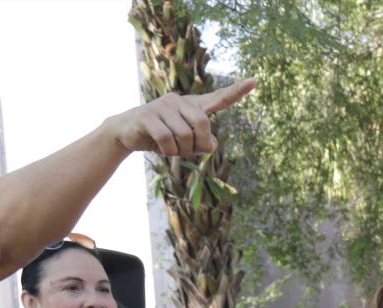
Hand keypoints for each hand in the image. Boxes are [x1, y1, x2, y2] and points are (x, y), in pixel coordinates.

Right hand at [109, 79, 254, 156]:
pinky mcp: (148, 116)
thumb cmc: (163, 137)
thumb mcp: (187, 143)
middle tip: (187, 150)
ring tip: (170, 147)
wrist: (127, 133)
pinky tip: (159, 147)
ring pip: (185, 136)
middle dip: (198, 143)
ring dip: (180, 151)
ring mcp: (162, 106)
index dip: (236, 91)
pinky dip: (167, 151)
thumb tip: (211, 145)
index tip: (254, 80)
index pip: (219, 98)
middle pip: (203, 124)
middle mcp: (179, 100)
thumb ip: (203, 143)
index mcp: (193, 106)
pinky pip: (167, 140)